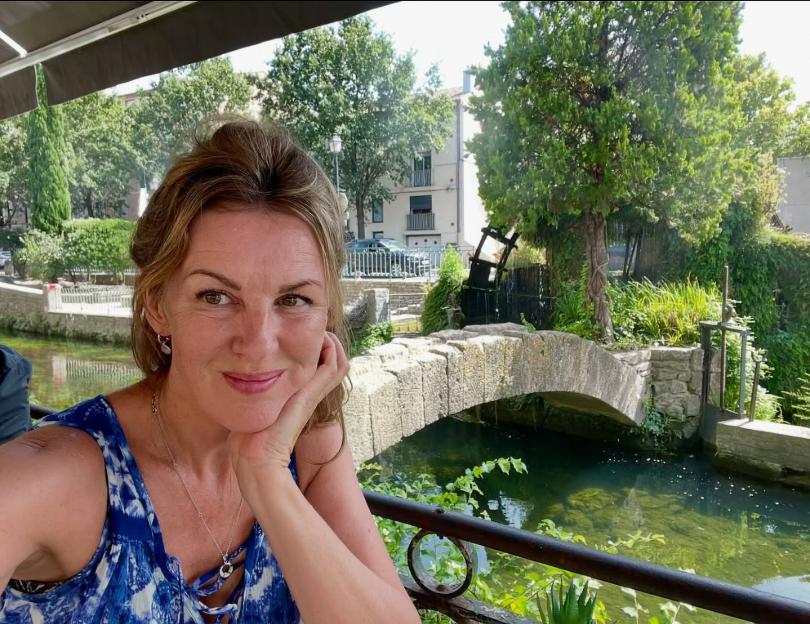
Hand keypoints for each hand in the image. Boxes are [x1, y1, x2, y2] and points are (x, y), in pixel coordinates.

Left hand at [228, 332, 348, 485]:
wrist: (255, 460)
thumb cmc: (248, 440)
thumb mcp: (250, 410)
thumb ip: (247, 398)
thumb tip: (230, 385)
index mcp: (297, 398)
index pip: (319, 369)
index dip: (317, 350)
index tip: (301, 335)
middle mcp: (309, 395)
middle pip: (334, 363)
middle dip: (327, 342)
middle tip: (314, 329)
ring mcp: (313, 394)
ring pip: (339, 361)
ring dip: (332, 343)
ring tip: (320, 332)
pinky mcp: (311, 394)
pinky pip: (334, 365)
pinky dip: (331, 348)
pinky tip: (320, 338)